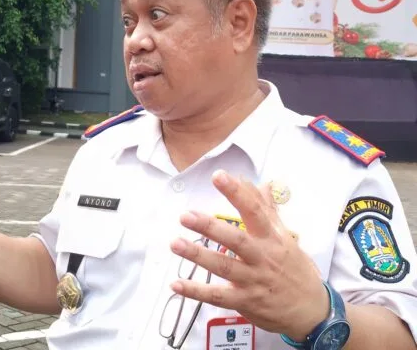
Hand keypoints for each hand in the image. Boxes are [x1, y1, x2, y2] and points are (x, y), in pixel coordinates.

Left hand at [169, 169, 328, 340]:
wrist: (311, 311)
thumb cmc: (296, 269)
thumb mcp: (285, 237)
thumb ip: (268, 210)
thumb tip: (262, 184)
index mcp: (272, 238)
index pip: (254, 210)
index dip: (237, 192)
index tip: (218, 176)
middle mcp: (262, 257)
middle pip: (236, 240)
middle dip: (210, 227)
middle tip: (186, 216)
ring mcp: (253, 280)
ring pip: (223, 266)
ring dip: (197, 255)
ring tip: (175, 243)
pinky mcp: (245, 301)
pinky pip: (217, 296)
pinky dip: (196, 291)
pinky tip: (176, 283)